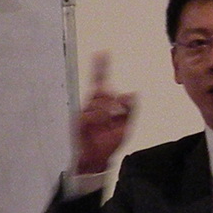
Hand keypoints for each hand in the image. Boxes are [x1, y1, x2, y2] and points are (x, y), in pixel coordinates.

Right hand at [76, 52, 136, 173]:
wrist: (97, 160)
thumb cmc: (109, 143)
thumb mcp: (125, 126)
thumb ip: (130, 110)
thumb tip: (132, 93)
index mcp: (103, 105)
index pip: (102, 82)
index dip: (102, 67)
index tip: (103, 52)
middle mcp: (92, 105)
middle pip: (99, 88)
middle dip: (105, 89)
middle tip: (108, 91)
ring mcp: (85, 112)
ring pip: (98, 101)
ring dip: (106, 111)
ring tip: (108, 123)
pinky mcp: (79, 121)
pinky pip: (91, 114)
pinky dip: (99, 119)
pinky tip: (101, 125)